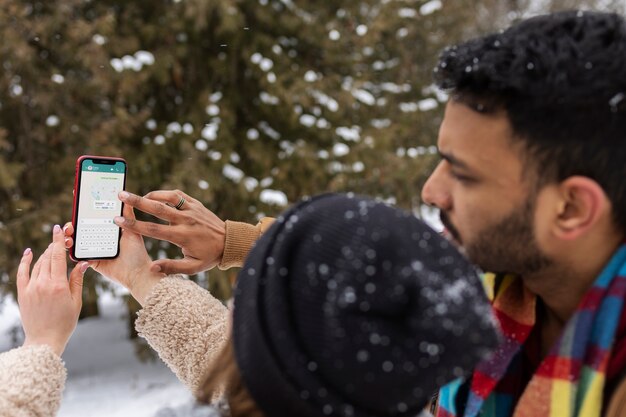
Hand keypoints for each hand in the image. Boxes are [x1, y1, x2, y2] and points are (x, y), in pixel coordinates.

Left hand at [17, 225, 87, 355]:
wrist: (44, 340)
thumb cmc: (64, 322)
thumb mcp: (76, 301)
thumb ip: (77, 280)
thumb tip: (81, 263)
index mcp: (58, 285)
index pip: (58, 256)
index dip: (58, 240)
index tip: (59, 228)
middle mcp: (42, 284)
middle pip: (48, 257)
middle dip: (54, 246)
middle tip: (61, 238)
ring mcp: (31, 288)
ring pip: (37, 264)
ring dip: (45, 254)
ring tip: (52, 248)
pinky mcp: (23, 293)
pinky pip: (22, 273)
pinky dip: (25, 261)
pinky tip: (28, 253)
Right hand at [63, 204, 164, 304]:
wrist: (138, 273)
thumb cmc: (137, 252)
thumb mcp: (133, 230)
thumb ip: (128, 215)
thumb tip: (126, 196)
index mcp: (108, 229)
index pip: (92, 217)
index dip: (83, 209)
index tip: (76, 197)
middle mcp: (99, 238)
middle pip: (80, 228)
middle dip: (71, 224)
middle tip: (70, 224)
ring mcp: (94, 250)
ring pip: (76, 241)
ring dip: (68, 236)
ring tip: (69, 235)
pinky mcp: (91, 262)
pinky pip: (78, 256)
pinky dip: (71, 250)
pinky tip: (70, 246)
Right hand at [114, 190, 225, 274]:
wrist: (230, 242)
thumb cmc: (210, 256)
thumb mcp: (193, 268)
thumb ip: (172, 268)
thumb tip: (151, 268)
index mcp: (182, 235)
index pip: (153, 229)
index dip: (134, 225)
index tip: (118, 220)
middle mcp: (186, 220)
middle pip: (157, 208)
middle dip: (137, 201)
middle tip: (120, 195)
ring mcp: (192, 209)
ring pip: (168, 197)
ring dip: (151, 194)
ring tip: (137, 197)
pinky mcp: (196, 204)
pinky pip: (178, 195)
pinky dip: (165, 194)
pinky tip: (156, 196)